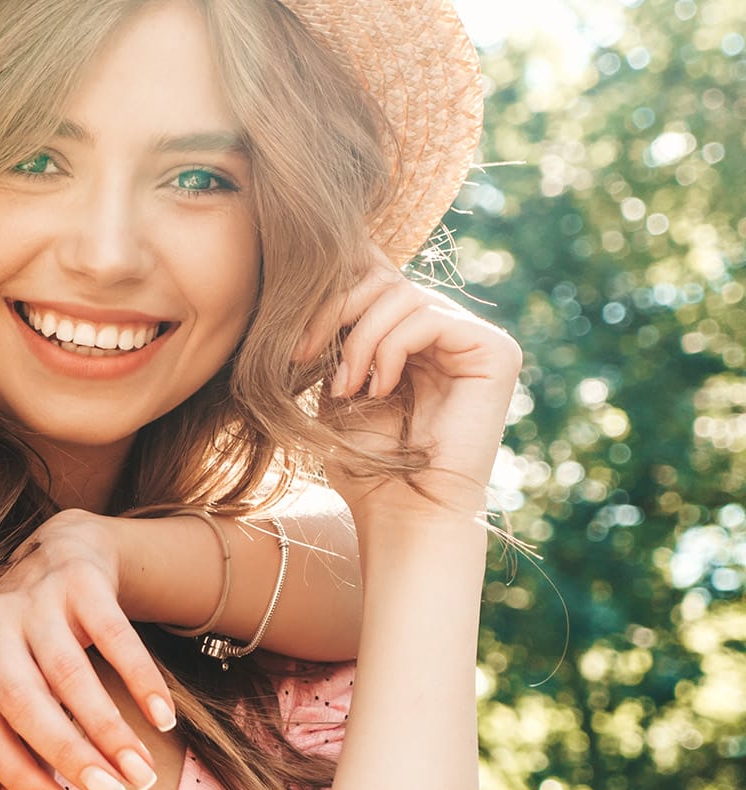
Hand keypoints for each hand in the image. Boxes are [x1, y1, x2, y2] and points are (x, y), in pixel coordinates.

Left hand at [0, 509, 175, 789]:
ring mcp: (34, 599)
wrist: (65, 549)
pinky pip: (113, 634)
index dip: (22, 777)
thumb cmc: (37, 640)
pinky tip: (163, 718)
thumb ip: (23, 730)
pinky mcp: (79, 579)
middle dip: (68, 755)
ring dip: (108, 729)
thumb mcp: (13, 675)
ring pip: (69, 674)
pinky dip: (139, 679)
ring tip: (142, 772)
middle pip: (24, 702)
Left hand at [294, 253, 523, 523]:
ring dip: (359, 340)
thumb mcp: (337, 383)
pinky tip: (378, 388)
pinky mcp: (496, 351)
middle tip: (304, 358)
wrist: (403, 511)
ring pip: (402, 294)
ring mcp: (475, 339)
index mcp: (413, 336)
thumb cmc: (366, 461)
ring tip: (346, 387)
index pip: (371, 283)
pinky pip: (428, 317)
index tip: (292, 347)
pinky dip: (389, 349)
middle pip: (385, 278)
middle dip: (335, 312)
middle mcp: (449, 331)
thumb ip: (339, 333)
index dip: (328, 301)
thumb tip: (316, 278)